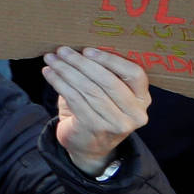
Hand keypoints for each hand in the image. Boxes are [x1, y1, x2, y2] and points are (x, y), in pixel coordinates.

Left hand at [44, 46, 151, 174]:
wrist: (89, 146)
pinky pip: (75, 99)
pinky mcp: (95, 128)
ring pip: (88, 89)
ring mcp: (117, 124)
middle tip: (62, 50)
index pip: (134, 74)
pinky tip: (49, 74)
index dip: (111, 60)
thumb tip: (78, 46)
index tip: (87, 50)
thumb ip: (103, 73)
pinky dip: (59, 83)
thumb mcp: (108, 94)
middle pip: (108, 81)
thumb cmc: (97, 111)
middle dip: (81, 63)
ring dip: (66, 71)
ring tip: (51, 60)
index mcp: (143, 99)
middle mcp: (136, 113)